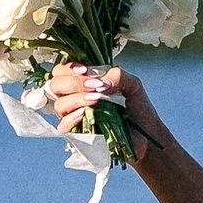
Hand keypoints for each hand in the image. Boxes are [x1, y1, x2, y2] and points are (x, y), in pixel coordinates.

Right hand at [45, 62, 159, 153]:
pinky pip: (64, 126)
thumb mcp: (132, 84)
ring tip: (97, 99)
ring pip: (59, 105)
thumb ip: (118, 76)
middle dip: (73, 82)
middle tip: (94, 86)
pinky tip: (85, 113)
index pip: (61, 71)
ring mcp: (74, 116)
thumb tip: (101, 84)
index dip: (69, 68)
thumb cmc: (136, 107)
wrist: (146, 133)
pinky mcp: (78, 134)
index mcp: (83, 83)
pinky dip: (73, 117)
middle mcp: (74, 98)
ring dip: (76, 99)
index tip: (86, 70)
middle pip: (55, 86)